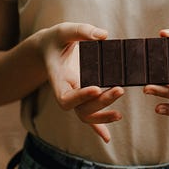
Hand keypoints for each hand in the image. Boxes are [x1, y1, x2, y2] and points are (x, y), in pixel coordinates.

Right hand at [38, 22, 123, 142]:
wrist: (49, 47)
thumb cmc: (57, 39)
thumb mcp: (65, 30)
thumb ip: (82, 31)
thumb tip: (103, 35)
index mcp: (58, 78)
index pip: (65, 96)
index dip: (80, 97)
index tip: (96, 88)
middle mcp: (66, 90)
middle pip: (80, 108)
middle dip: (100, 103)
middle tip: (119, 89)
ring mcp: (75, 94)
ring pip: (85, 115)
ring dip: (102, 117)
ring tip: (119, 115)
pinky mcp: (83, 95)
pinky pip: (88, 115)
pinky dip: (97, 128)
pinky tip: (107, 138)